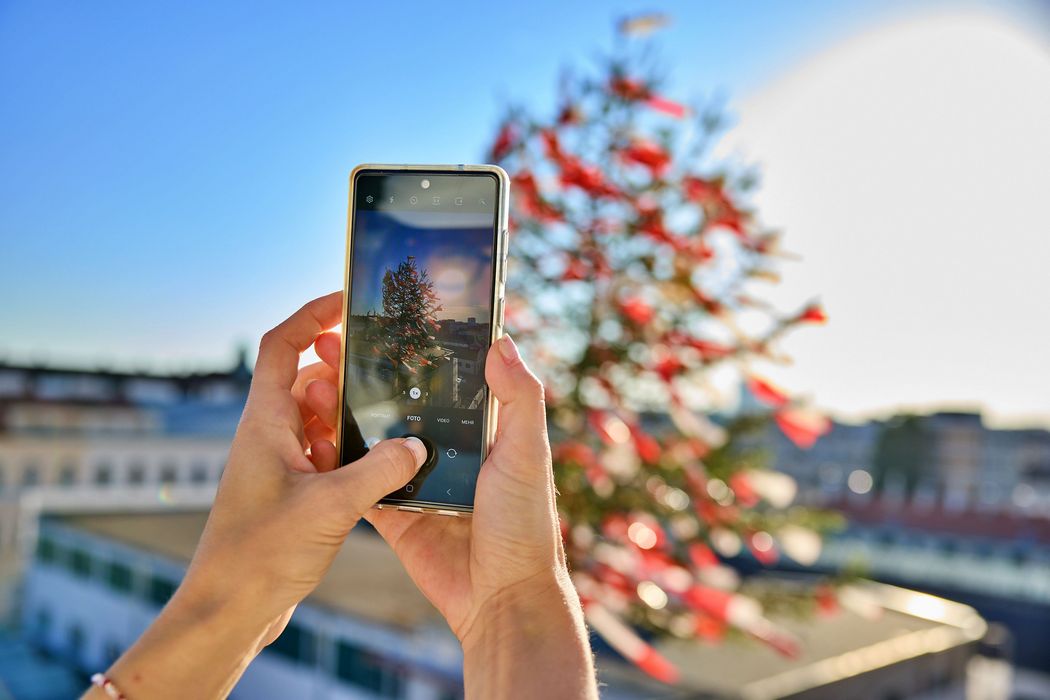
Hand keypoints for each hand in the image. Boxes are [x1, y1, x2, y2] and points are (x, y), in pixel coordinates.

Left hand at [93, 292, 427, 698]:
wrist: (229, 609)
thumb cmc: (259, 555)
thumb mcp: (330, 506)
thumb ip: (379, 471)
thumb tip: (417, 446)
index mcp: (266, 424)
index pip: (282, 346)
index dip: (311, 316)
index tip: (345, 300)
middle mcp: (269, 436)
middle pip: (307, 380)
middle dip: (343, 370)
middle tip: (386, 367)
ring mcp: (279, 464)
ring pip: (318, 419)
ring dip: (349, 415)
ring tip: (390, 417)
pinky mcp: (291, 492)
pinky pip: (324, 453)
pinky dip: (350, 450)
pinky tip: (380, 465)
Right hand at [308, 327, 597, 697]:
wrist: (500, 598)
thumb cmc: (524, 524)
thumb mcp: (529, 453)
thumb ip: (520, 400)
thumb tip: (502, 342)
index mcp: (481, 431)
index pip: (446, 380)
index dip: (417, 351)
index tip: (385, 319)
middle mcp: (447, 451)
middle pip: (401, 405)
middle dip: (368, 377)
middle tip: (332, 344)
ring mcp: (416, 482)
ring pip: (374, 440)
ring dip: (345, 414)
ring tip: (315, 381)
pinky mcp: (394, 514)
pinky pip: (360, 484)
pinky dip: (338, 465)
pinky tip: (310, 436)